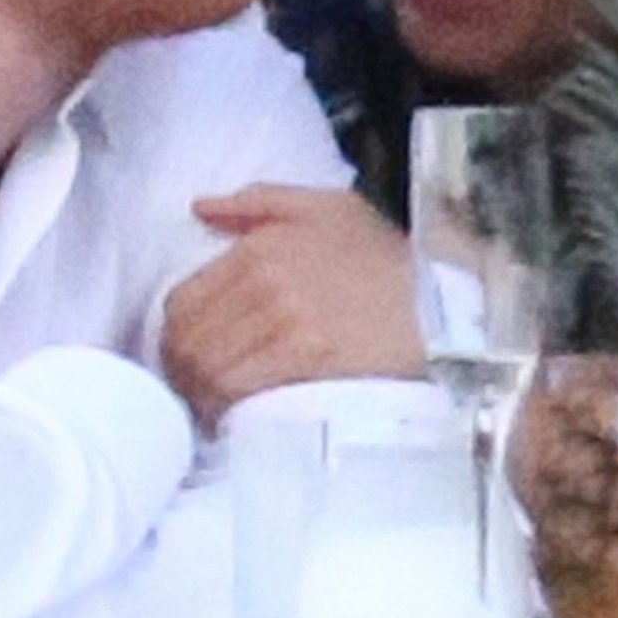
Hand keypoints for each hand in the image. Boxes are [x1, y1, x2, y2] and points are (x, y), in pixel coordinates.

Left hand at [160, 185, 423, 427]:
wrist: (443, 301)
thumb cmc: (385, 257)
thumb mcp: (327, 208)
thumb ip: (259, 202)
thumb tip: (200, 207)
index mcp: (259, 246)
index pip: (182, 302)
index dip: (174, 338)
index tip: (184, 358)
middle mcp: (264, 281)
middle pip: (189, 340)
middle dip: (181, 373)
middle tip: (192, 391)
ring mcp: (285, 320)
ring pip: (209, 368)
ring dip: (199, 394)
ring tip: (209, 407)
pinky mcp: (307, 356)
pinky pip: (241, 388)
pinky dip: (227, 406)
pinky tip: (232, 415)